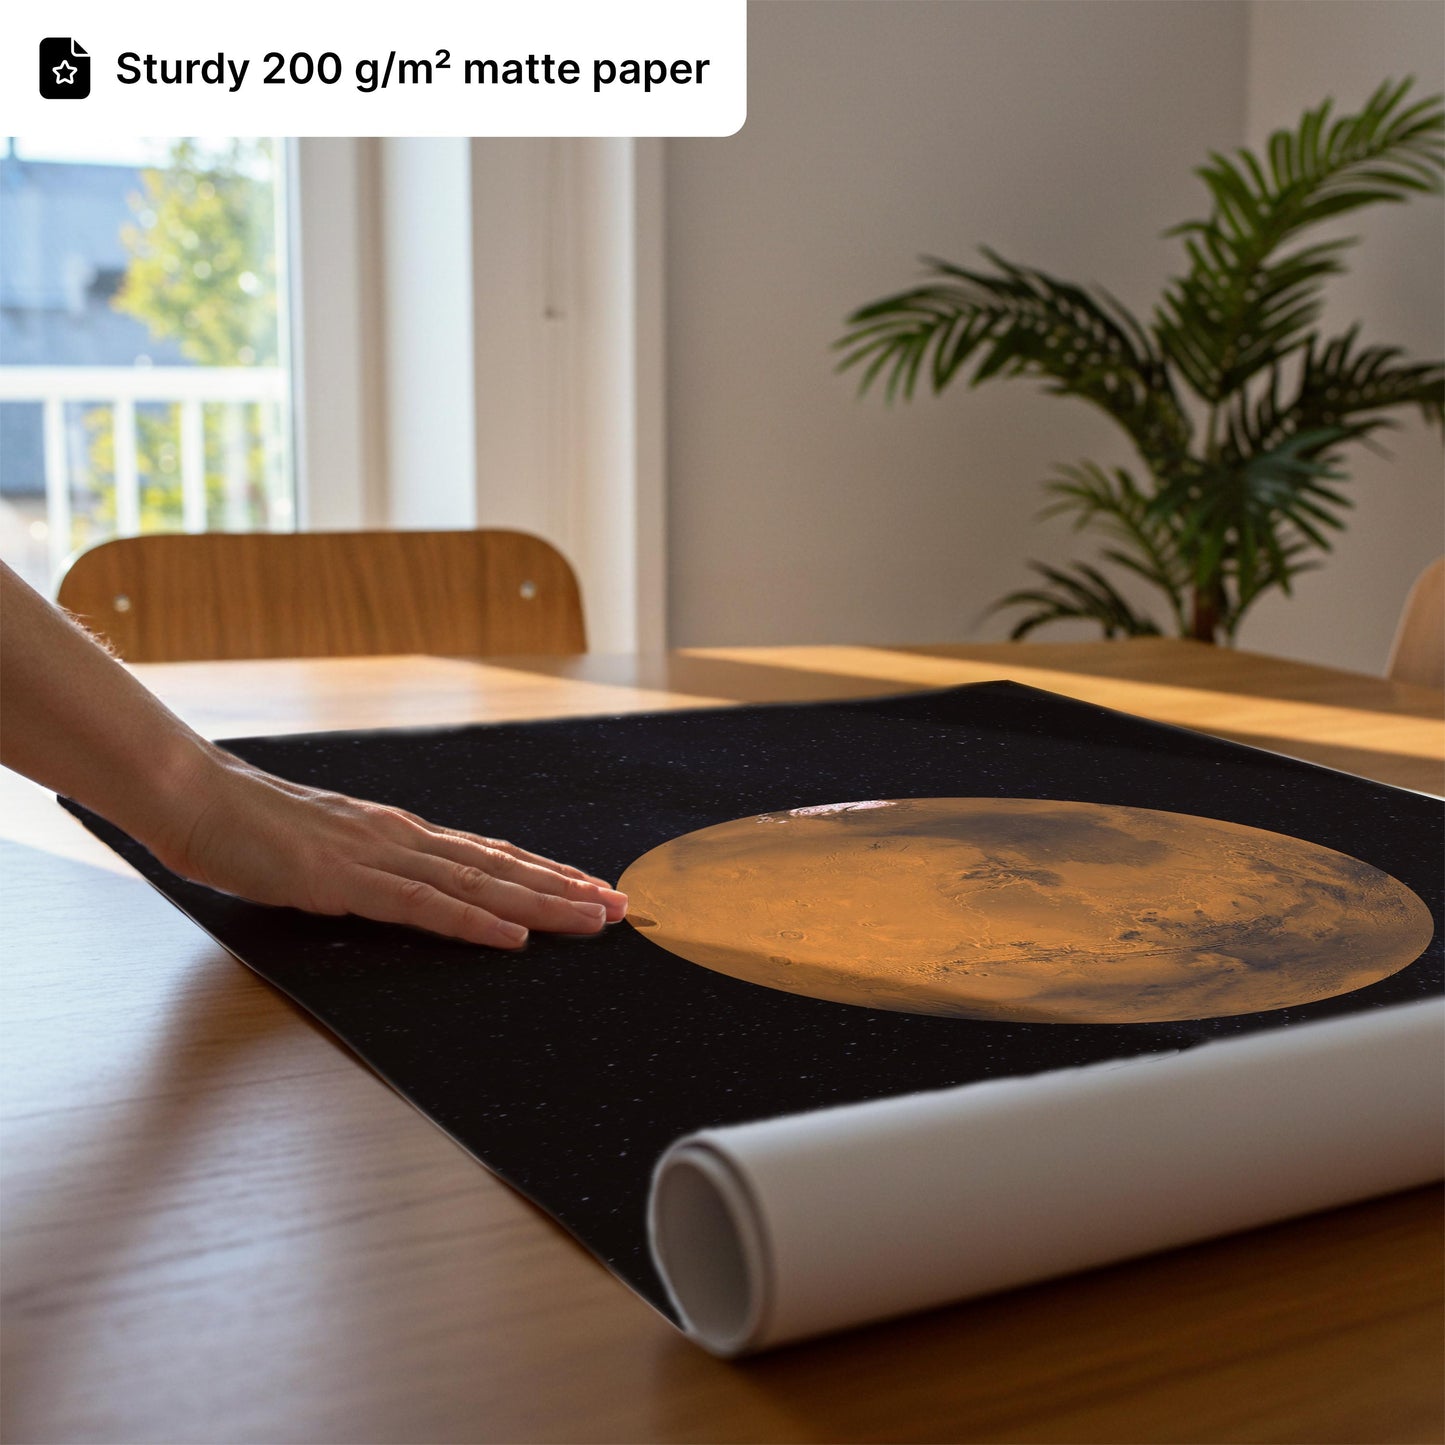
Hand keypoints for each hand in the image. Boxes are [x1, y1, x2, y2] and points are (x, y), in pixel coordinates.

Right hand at [153, 746, 627, 948]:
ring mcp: (378, 855)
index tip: (590, 887)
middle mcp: (403, 837)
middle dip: (565, 889)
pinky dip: (474, 922)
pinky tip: (513, 937)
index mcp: (399, 832)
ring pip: (479, 884)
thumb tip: (405, 887)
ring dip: (542, 903)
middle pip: (501, 867)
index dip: (544, 872)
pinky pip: (422, 906)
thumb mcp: (327, 848)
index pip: (488, 854)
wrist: (193, 795)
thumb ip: (370, 866)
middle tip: (619, 906)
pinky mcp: (346, 880)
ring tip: (592, 918)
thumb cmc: (251, 824)